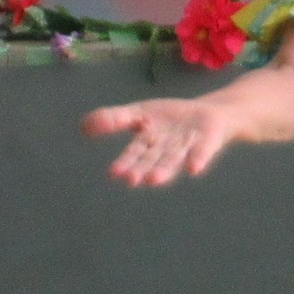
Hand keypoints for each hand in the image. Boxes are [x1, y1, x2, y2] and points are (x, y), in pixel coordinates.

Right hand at [85, 93, 243, 187]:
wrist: (209, 114)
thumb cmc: (170, 119)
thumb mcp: (138, 113)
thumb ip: (113, 120)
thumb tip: (83, 127)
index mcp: (148, 144)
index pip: (134, 154)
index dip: (125, 163)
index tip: (114, 173)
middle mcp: (166, 149)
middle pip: (153, 160)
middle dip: (142, 169)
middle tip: (131, 179)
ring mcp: (187, 146)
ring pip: (174, 159)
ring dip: (164, 170)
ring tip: (154, 180)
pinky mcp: (208, 141)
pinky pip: (202, 151)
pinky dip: (197, 159)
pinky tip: (193, 169)